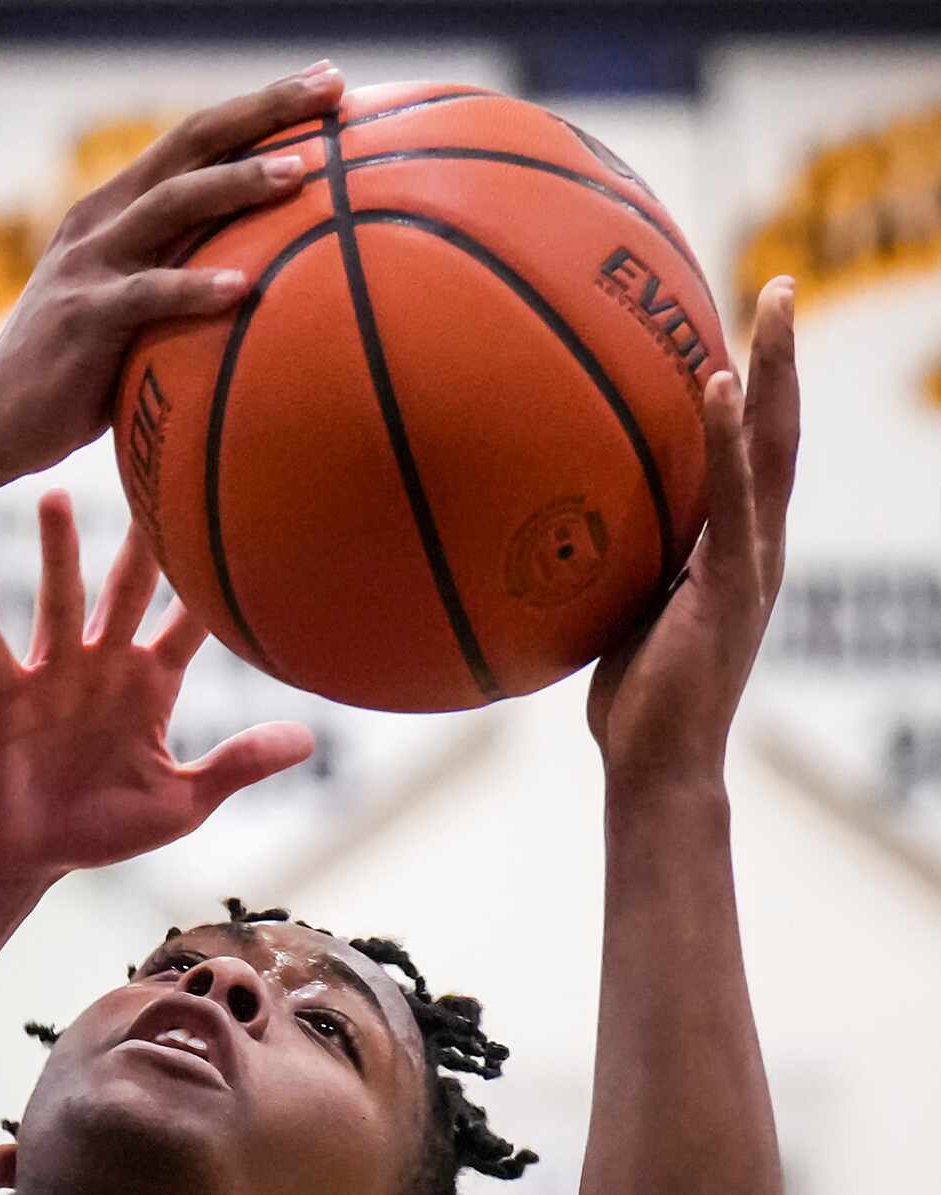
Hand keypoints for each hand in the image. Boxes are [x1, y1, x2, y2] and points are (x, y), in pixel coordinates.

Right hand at [0, 63, 342, 476]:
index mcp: (113, 209)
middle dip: (264, 109)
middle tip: (332, 85)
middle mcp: (100, 221)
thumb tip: (270, 274)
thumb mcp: (129, 308)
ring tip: (299, 173)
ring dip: (236, 182)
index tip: (327, 80)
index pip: (194, 139)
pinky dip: (195, 289)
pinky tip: (243, 287)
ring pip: (171, 203)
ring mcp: (88, 265)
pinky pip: (146, 295)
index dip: (260, 105)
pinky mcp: (82, 317)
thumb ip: (178, 275)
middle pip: (190, 143)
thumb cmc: (75, 374)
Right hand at [0, 491, 313, 888]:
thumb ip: (236, 765)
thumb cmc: (100, 827)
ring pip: (59, 600)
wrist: (22, 856)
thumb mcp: (181, 803)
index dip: (215, 581)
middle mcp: (101, 664)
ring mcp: (49, 675)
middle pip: (127, 588)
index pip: (191, 621)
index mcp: (151, 683)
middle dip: (142, 539)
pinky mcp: (0, 697)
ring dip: (57, 551)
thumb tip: (307, 739)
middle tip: (155, 470)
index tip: (240, 520)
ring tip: (55, 497)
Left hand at [589, 278, 799, 788]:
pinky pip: (734, 498)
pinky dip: (729, 438)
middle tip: (779, 285)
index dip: (755, 389)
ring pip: (774, 448)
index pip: (752, 451)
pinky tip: (716, 385)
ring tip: (769, 303)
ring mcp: (753, 562)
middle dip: (782, 357)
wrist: (656, 763)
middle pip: (780, 431)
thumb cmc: (630, 697)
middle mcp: (756, 544)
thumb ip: (615, 559)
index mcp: (731, 547)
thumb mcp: (619, 607)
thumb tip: (559, 520)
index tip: (743, 325)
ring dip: (773, 372)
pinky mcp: (734, 585)